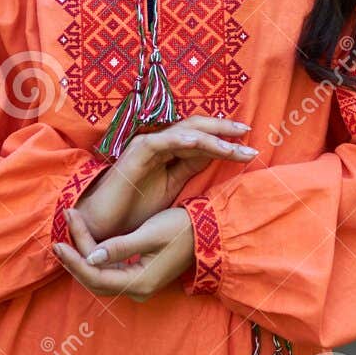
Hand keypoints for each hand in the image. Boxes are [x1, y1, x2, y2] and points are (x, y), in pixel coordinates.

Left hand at [52, 203, 195, 301]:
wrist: (207, 233)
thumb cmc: (181, 230)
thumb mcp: (149, 234)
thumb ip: (119, 247)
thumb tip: (91, 257)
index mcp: (139, 282)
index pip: (96, 276)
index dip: (75, 260)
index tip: (59, 242)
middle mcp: (137, 289)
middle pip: (95, 278)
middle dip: (76, 256)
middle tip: (60, 232)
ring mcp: (138, 284)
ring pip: (100, 275)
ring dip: (83, 254)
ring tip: (70, 230)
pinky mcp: (139, 275)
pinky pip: (110, 270)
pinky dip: (95, 256)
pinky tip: (86, 241)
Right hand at [69, 116, 256, 241]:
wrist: (105, 226)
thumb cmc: (134, 210)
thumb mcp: (170, 187)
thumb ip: (189, 168)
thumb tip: (216, 154)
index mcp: (169, 151)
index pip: (202, 139)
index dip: (226, 141)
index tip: (250, 148)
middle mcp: (159, 143)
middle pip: (197, 128)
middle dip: (224, 130)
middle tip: (248, 134)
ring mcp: (147, 146)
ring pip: (184, 132)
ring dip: (211, 137)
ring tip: (234, 145)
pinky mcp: (135, 153)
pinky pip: (161, 142)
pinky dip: (181, 139)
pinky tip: (201, 143)